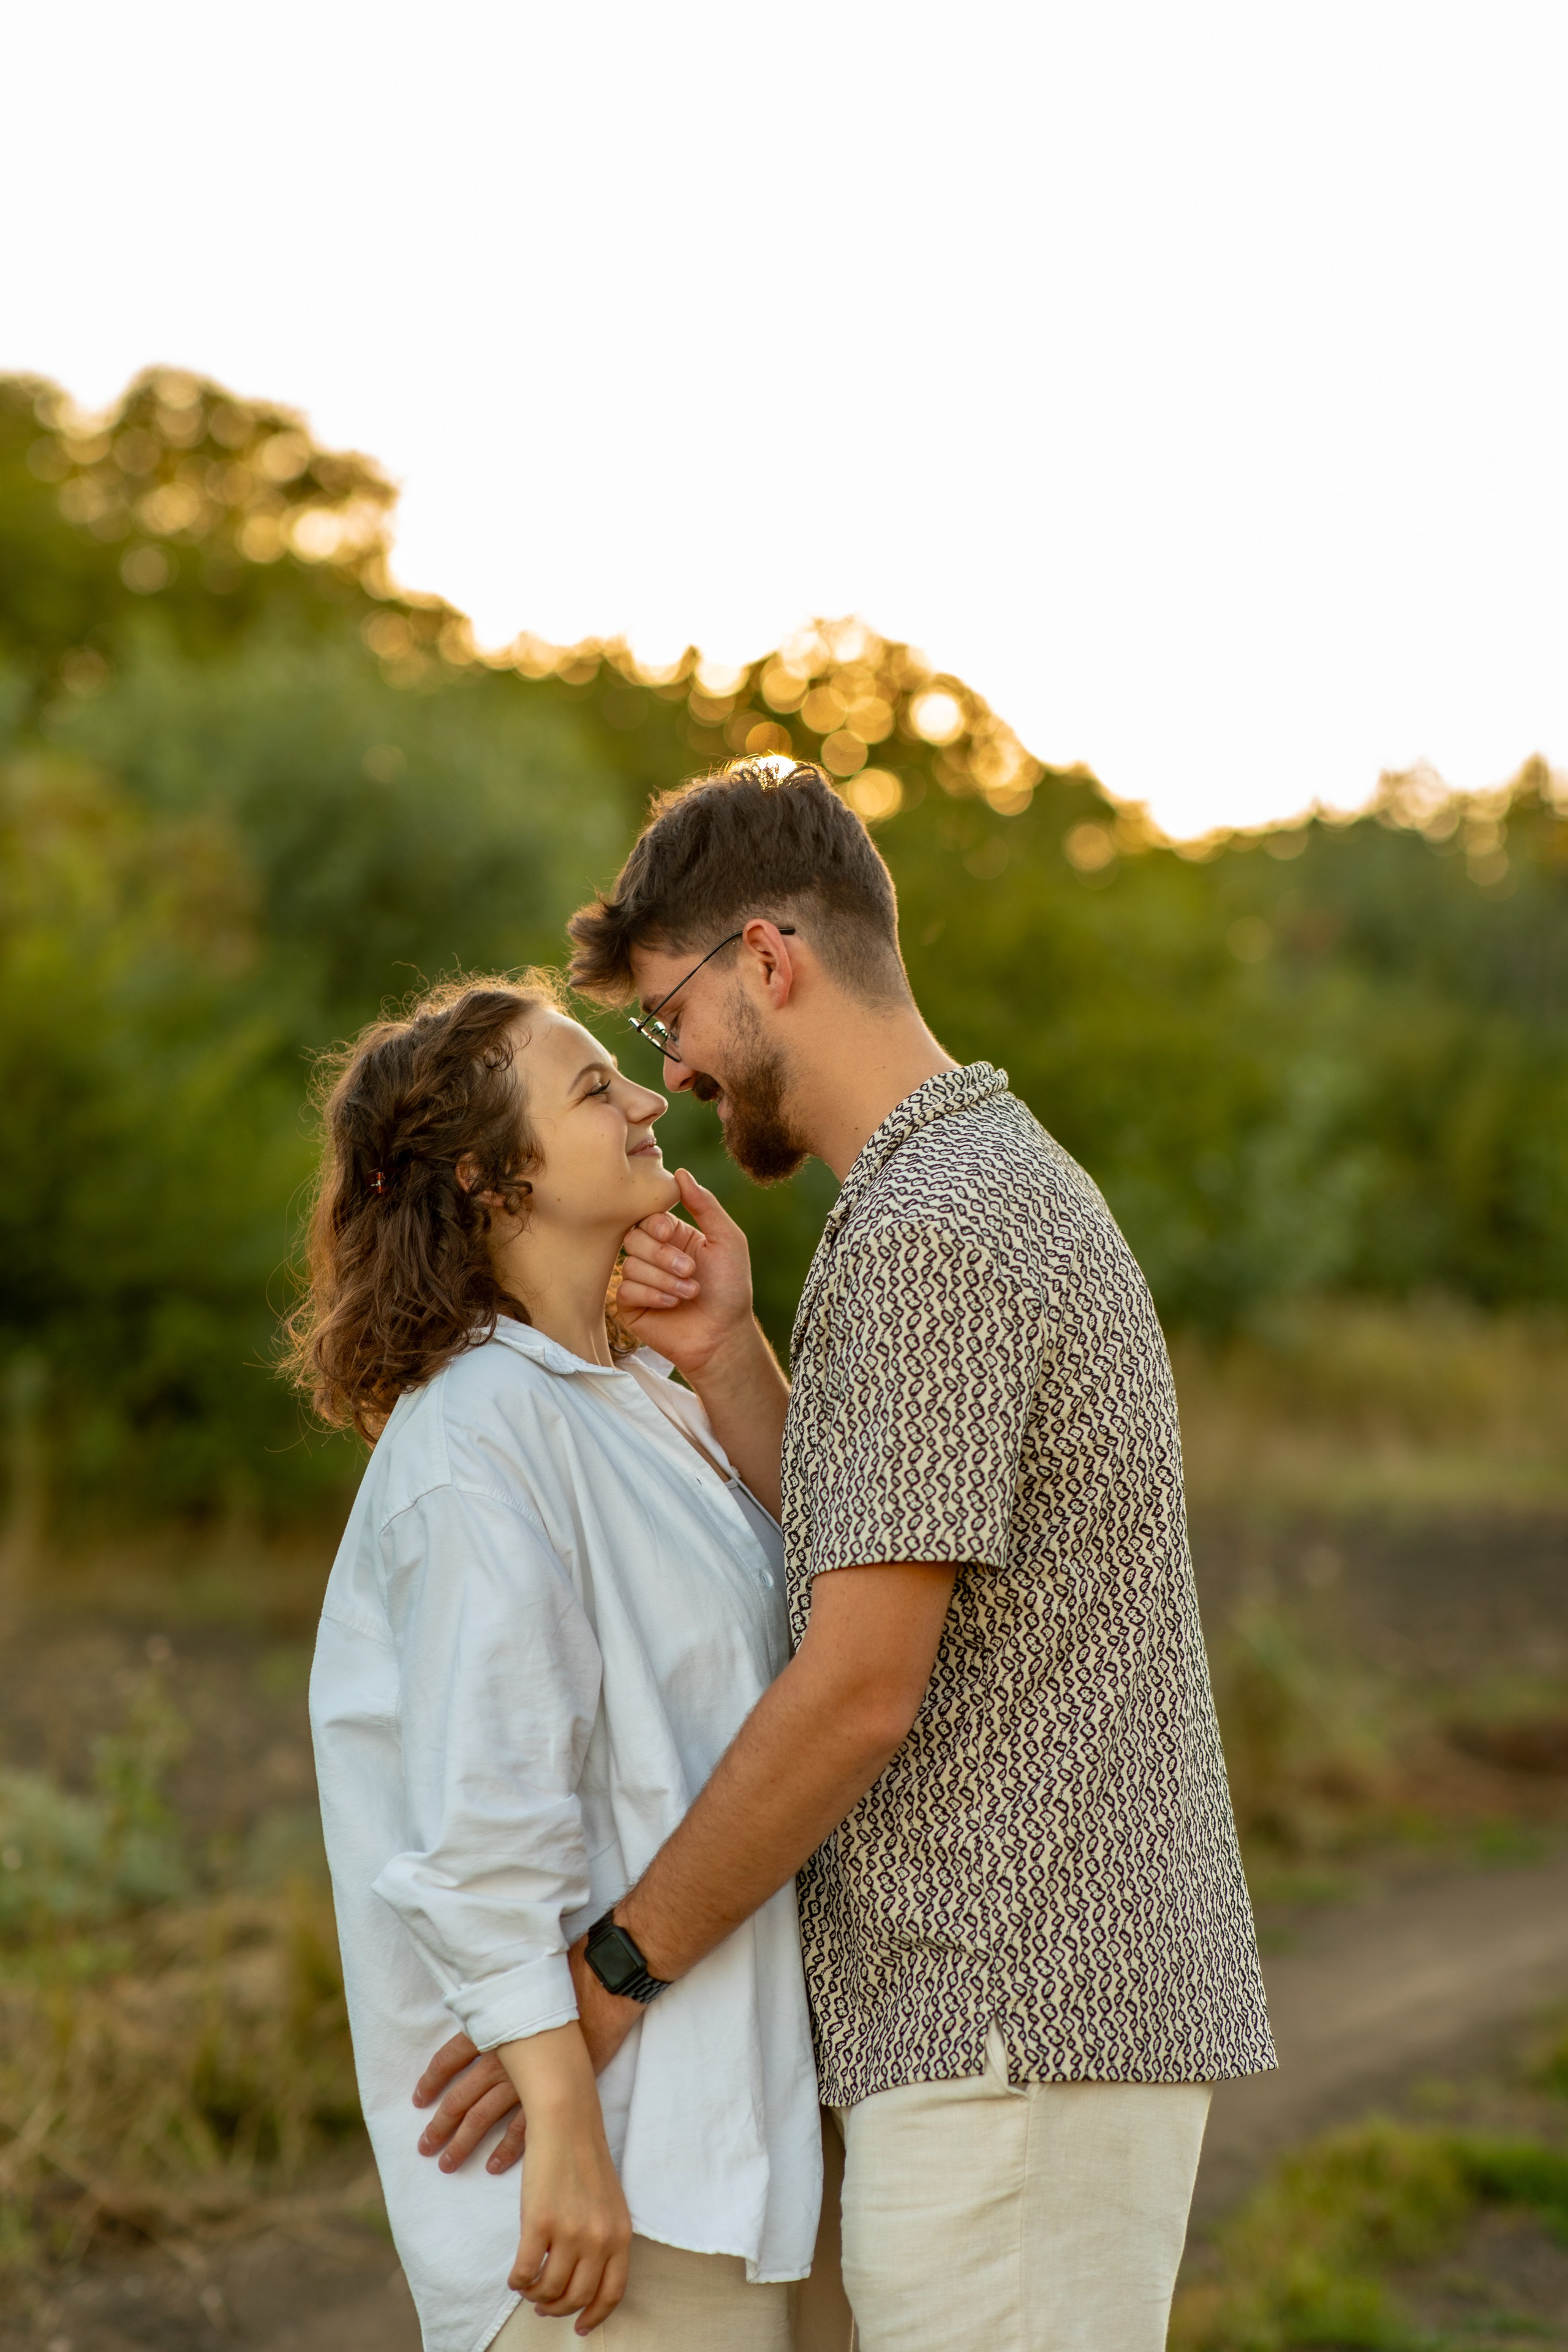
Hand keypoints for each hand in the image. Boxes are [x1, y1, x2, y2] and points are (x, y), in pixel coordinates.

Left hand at [413, 1940, 640, 2178]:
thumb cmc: (558, 1987)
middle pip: (460, 2099)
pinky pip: (522, 2130)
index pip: (447, 2061)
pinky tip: (493, 2165)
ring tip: (448, 2163)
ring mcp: (522, 2082)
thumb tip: (471, 2024)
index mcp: (488, 2033)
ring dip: (463, 2144)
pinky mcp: (548, 2095)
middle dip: (439, 2126)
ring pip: (483, 2119)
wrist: (598, 1995)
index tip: (419, 2100)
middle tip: (425, 2147)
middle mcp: (499, 2061)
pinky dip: (506, 2150)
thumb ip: (491, 2015)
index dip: (431, 2081)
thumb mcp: (515, 1996)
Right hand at [501, 2026, 630, 2333]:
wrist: (567, 2119)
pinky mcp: (539, 2223)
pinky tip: (514, 2275)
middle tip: (544, 2305)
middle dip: (558, 2308)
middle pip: (577, 2297)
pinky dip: (516, 2281)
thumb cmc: (584, 2158)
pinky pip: (523, 2272)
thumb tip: (587, 2275)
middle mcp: (599, 2238)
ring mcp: (569, 2232)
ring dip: (536, 2296)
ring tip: (529, 2287)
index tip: (580, 2328)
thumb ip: (603, 2237)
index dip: (595, 2315)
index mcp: (620, 2233)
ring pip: (549, 2290)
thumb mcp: (607, 2201)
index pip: (612, 2292)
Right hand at [615, 1169, 755, 1379]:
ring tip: (690, 1293)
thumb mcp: (728, 1240)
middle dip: (663, 1255)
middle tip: (691, 1271)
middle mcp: (654, 1255)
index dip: (655, 1224)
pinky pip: (625, 1290)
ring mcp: (641, 1280)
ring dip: (664, 1279)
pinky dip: (651, 1294)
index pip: (647, 1216)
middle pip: (634, 1238)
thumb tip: (680, 1173)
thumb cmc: (731, 1289)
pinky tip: (672, 1304)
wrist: (725, 1336)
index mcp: (673, 1236)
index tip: (671, 1234)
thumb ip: (705, 1205)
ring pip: (630, 1265)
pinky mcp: (631, 1306)